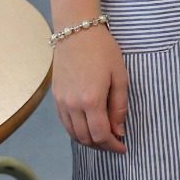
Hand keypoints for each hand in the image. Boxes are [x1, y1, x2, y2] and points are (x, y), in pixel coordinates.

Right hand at [52, 26, 128, 151]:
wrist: (76, 32)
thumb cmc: (103, 51)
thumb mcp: (120, 76)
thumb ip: (119, 105)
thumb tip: (119, 130)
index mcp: (91, 100)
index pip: (101, 135)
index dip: (113, 145)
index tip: (123, 146)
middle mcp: (73, 105)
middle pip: (86, 138)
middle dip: (102, 145)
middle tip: (115, 143)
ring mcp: (61, 102)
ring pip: (73, 134)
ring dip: (89, 140)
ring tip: (104, 136)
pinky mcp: (55, 98)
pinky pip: (65, 123)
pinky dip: (77, 131)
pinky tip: (89, 126)